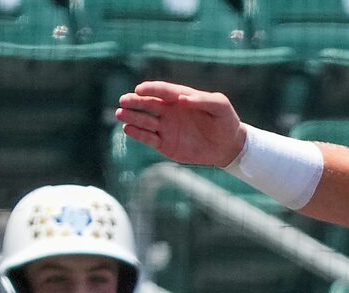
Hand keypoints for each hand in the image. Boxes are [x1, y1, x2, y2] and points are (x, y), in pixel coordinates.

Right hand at [114, 81, 246, 167]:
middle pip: (147, 104)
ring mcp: (165, 127)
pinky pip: (148, 138)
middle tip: (123, 101)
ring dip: (131, 117)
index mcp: (179, 98)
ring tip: (120, 114)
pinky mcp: (165, 144)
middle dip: (134, 101)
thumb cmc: (225, 121)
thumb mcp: (220, 106)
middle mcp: (169, 111)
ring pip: (144, 120)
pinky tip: (128, 129)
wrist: (228, 146)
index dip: (150, 89)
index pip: (161, 91)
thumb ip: (203, 100)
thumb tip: (182, 99)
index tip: (140, 89)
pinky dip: (138, 134)